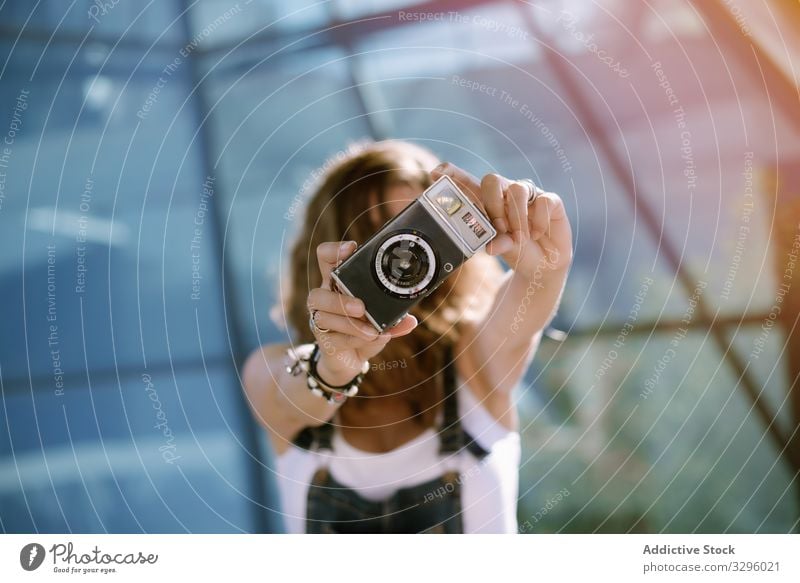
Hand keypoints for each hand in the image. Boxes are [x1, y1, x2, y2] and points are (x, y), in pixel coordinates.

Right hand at [309, 241, 417, 383]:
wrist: (351, 360)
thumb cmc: (363, 330)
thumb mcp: (381, 320)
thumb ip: (394, 318)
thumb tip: (410, 320)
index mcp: (337, 282)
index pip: (326, 259)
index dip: (333, 251)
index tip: (351, 249)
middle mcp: (325, 298)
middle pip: (316, 293)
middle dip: (339, 300)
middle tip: (361, 307)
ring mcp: (321, 320)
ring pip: (323, 316)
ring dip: (349, 323)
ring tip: (371, 330)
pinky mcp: (323, 339)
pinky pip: (335, 337)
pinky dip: (355, 338)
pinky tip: (370, 339)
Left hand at [431, 163, 572, 280]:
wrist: (543, 264)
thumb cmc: (516, 251)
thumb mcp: (501, 247)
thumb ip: (494, 243)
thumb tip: (488, 247)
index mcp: (489, 202)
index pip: (468, 181)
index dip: (453, 174)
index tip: (436, 173)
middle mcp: (507, 193)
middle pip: (492, 180)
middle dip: (492, 204)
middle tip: (498, 228)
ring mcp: (529, 194)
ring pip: (518, 189)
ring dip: (516, 216)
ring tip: (519, 238)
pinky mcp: (550, 201)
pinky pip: (543, 201)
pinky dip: (539, 221)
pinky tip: (538, 234)